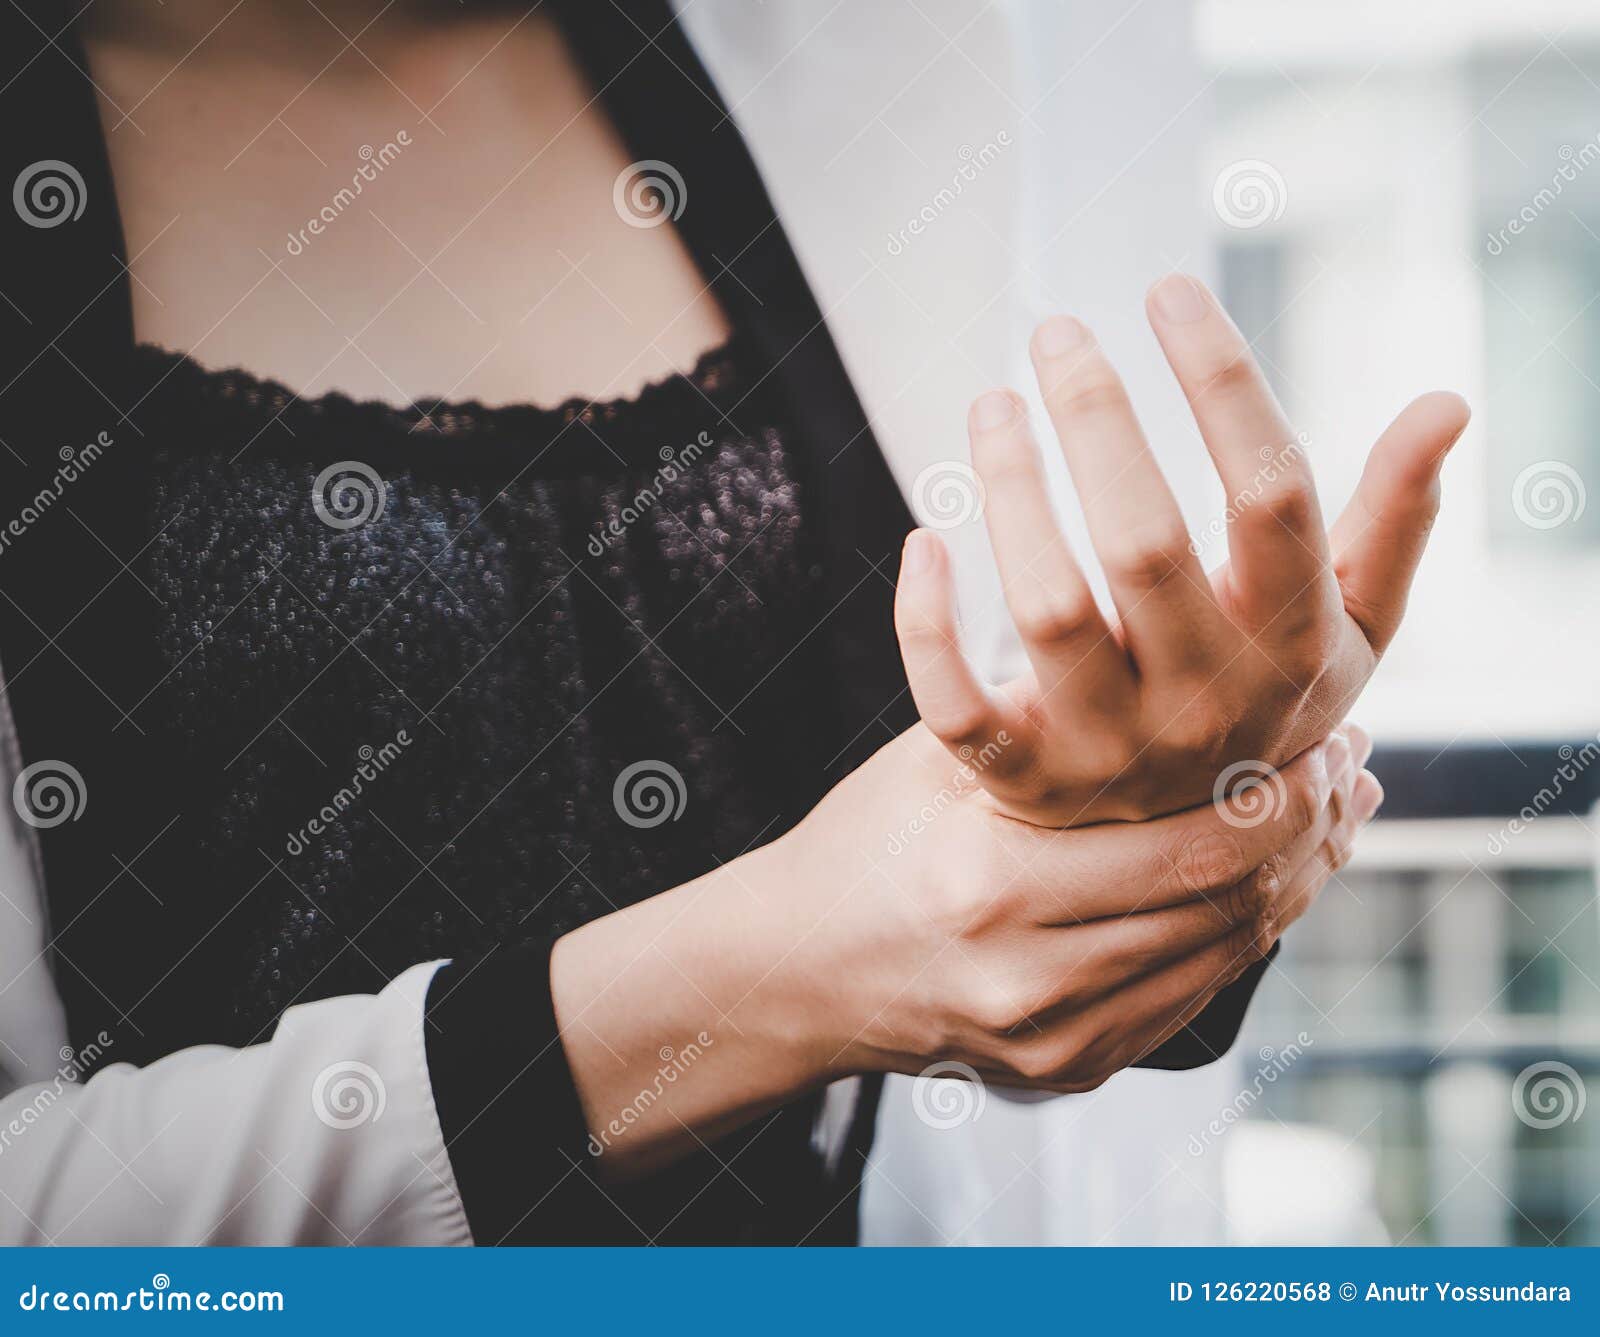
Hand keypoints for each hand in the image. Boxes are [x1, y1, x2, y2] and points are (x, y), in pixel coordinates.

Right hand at [781, 719, 1376, 1091]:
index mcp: (995, 890)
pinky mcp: (1070, 1068)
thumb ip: (1038, 715)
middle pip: (1228, 911)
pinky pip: (1189, 997)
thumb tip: (1159, 637)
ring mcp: (1057, 1040)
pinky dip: (1240, 935)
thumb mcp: (934, 760)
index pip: (1191, 855)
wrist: (797, 969)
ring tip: (1329, 817)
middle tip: (1352, 771)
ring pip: (1225, 960)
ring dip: (1293, 886)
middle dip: (1311, 836)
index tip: (1329, 739)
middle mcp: (1034, 981)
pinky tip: (1264, 881)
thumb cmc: (862, 848)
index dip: (1283, 799)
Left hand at [895, 274, 1467, 825]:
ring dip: (1010, 491)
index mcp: (1294, 646)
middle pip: (1146, 543)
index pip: (1273, 496)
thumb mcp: (1348, 623)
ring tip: (993, 404)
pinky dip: (925, 626)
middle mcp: (1207, 703)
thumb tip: (1447, 403)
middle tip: (1055, 331)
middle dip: (1096, 419)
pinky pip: (956, 707)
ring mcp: (1110, 750)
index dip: (1221, 382)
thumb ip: (1394, 521)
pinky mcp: (1025, 780)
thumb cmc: (1263, 693)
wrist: (1190, 837)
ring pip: (1046, 609)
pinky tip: (922, 540)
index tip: (1168, 291)